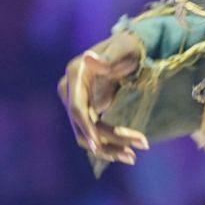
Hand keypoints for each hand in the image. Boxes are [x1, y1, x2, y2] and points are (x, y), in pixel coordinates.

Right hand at [58, 32, 149, 164]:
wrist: (128, 49)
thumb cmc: (127, 47)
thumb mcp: (121, 49)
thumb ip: (107, 58)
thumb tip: (89, 58)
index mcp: (75, 73)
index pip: (77, 109)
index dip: (87, 128)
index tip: (99, 145)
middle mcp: (71, 89)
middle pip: (83, 125)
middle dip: (106, 141)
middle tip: (134, 154)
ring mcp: (76, 101)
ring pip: (86, 134)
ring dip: (107, 148)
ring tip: (132, 157)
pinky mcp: (86, 110)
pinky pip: (92, 132)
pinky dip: (107, 142)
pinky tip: (126, 152)